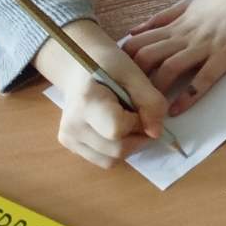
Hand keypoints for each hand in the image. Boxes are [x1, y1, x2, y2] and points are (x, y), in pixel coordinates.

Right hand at [33, 19, 167, 169]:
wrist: (80, 69)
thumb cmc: (109, 65)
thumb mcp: (134, 74)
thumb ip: (150, 101)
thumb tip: (156, 133)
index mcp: (86, 103)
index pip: (118, 129)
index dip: (138, 121)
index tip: (140, 106)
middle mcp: (72, 127)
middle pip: (118, 150)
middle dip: (138, 135)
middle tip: (138, 113)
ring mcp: (69, 140)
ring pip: (112, 159)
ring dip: (130, 144)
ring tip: (127, 119)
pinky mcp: (71, 147)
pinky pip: (104, 159)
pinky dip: (117, 148)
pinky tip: (116, 127)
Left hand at [124, 0, 225, 115]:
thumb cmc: (223, 0)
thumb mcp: (188, 3)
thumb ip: (162, 18)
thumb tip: (134, 31)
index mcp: (176, 25)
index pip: (139, 42)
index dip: (124, 60)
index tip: (120, 75)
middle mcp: (184, 37)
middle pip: (148, 57)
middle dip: (135, 78)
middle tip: (130, 96)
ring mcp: (204, 48)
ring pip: (171, 69)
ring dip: (156, 90)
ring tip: (149, 107)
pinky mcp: (223, 58)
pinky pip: (203, 79)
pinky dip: (189, 96)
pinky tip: (178, 110)